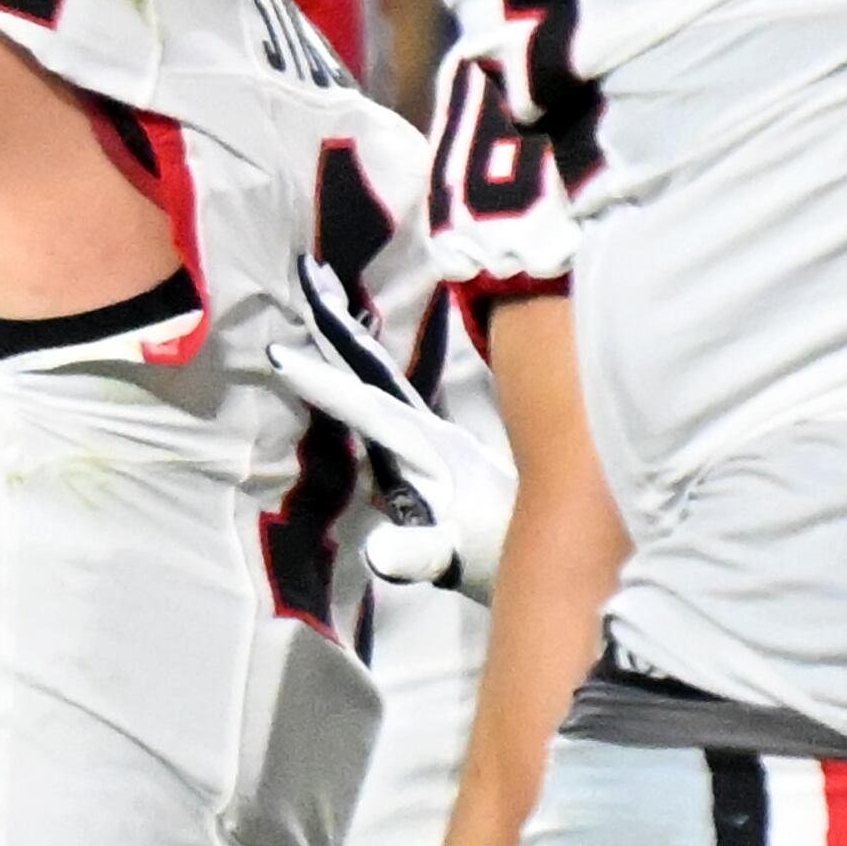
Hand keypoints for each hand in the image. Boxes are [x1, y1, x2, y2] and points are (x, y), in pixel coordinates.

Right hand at [266, 255, 518, 601]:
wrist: (564, 560)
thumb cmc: (510, 564)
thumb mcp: (463, 562)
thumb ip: (421, 553)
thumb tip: (376, 553)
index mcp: (435, 453)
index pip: (370, 408)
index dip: (327, 384)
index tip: (281, 355)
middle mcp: (437, 438)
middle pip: (378, 376)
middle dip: (341, 333)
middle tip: (309, 281)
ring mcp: (442, 445)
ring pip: (390, 383)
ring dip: (355, 347)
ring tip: (325, 307)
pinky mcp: (448, 456)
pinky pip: (400, 404)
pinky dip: (372, 378)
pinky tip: (362, 368)